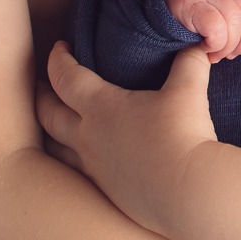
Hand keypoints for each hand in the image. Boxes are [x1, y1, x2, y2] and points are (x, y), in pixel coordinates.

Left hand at [37, 42, 218, 235]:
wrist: (188, 192)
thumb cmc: (183, 137)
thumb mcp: (189, 92)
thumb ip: (190, 64)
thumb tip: (199, 47)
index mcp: (101, 108)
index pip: (65, 77)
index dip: (58, 59)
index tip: (60, 48)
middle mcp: (88, 138)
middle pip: (48, 113)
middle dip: (41, 95)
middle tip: (41, 84)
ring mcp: (94, 168)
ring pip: (55, 148)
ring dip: (47, 132)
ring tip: (50, 124)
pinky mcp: (106, 192)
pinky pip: (76, 173)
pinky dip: (70, 160)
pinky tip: (82, 158)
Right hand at [166, 0, 240, 61]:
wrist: (149, 17)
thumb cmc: (186, 23)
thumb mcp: (216, 18)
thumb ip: (236, 20)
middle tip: (229, 55)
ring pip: (233, 20)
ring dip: (227, 46)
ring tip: (215, 54)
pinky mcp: (189, 1)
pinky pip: (216, 27)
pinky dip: (215, 44)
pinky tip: (203, 48)